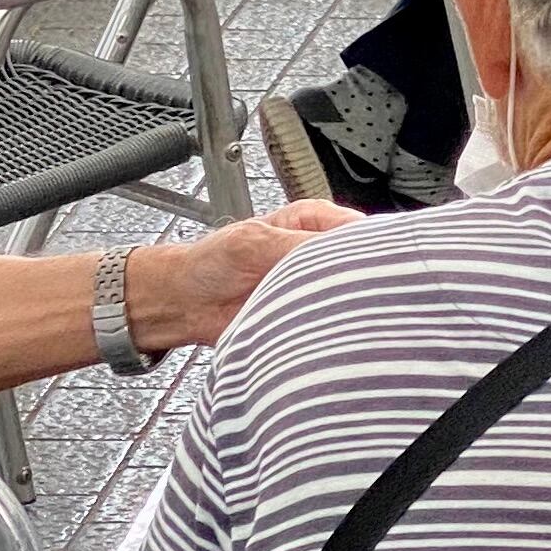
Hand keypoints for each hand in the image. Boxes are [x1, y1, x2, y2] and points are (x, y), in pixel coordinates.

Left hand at [132, 204, 355, 350]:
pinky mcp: (308, 315)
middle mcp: (318, 253)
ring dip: (342, 306)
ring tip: (331, 311)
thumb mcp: (252, 242)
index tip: (364, 263)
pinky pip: (330, 322)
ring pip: (348, 295)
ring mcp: (315, 286)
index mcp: (311, 221)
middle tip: (350, 292)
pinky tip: (323, 329)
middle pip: (358, 264)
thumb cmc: (210, 263)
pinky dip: (328, 327)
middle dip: (357, 279)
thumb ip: (294, 244)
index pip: (355, 229)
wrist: (186, 304)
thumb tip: (335, 251)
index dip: (364, 246)